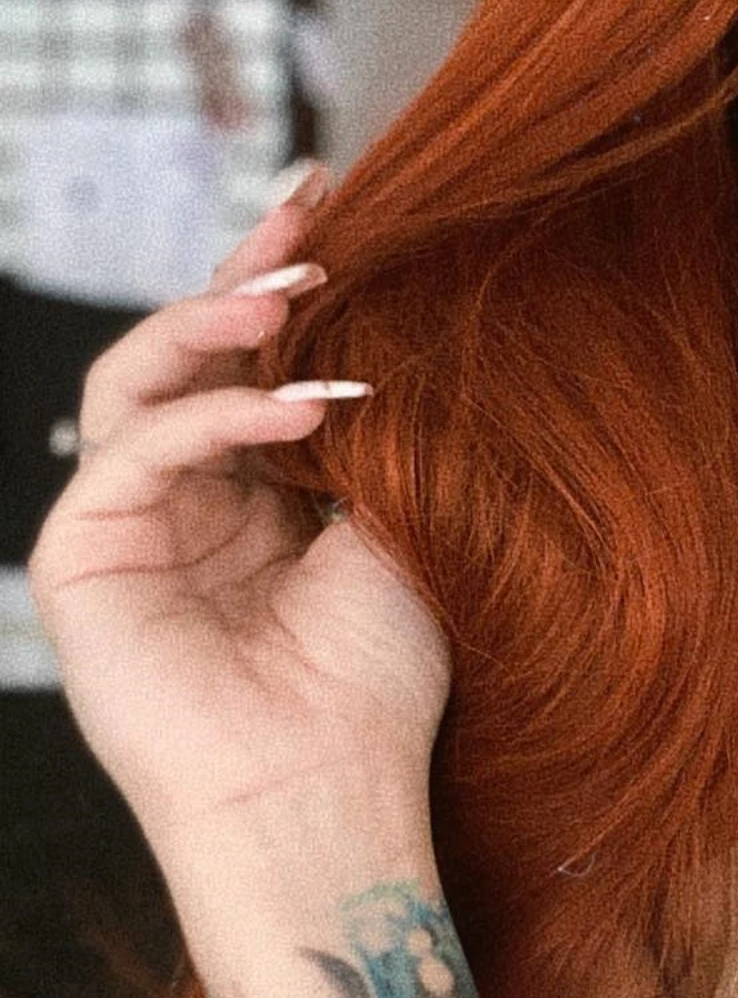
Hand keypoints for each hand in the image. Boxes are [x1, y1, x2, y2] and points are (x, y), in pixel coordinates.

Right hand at [27, 169, 451, 853]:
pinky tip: (301, 403)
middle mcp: (181, 497)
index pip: (254, 361)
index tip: (349, 203)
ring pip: (141, 379)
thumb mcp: (394, 532)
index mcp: (252, 492)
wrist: (326, 795)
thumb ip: (373, 437)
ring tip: (299, 289)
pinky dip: (215, 415)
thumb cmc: (374, 685)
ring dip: (216, 320)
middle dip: (250, 271)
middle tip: (314, 207)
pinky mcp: (80, 555)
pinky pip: (136, 449)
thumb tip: (397, 328)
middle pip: (191, 349)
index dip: (289, 281)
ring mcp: (123, 522)